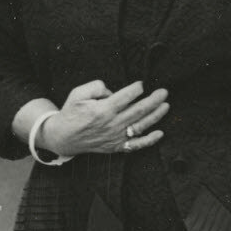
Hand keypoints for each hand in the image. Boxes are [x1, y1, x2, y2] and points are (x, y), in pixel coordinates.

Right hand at [38, 79, 169, 157]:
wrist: (64, 137)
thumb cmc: (72, 113)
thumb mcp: (78, 93)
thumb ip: (97, 86)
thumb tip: (113, 91)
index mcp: (103, 109)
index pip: (126, 96)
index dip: (137, 88)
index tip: (142, 84)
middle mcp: (112, 124)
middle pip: (139, 110)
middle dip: (154, 99)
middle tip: (164, 92)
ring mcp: (116, 137)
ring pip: (141, 125)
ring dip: (156, 115)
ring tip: (166, 105)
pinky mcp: (117, 146)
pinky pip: (136, 145)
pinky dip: (150, 140)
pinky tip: (160, 133)